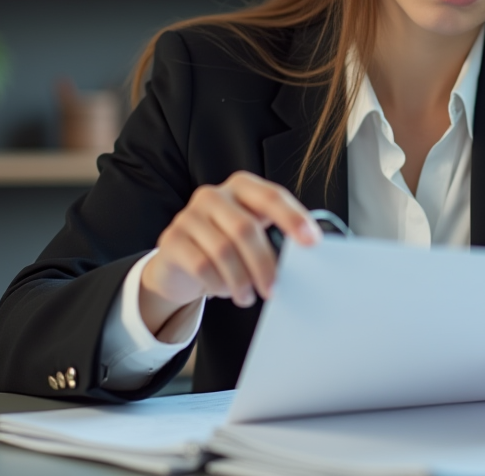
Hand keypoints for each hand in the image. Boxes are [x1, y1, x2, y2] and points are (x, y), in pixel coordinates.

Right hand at [138, 171, 320, 334]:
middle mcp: (213, 195)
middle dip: (264, 264)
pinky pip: (201, 266)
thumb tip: (307, 254)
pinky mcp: (171, 239)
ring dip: (241, 281)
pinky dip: (218, 284)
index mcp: (240, 187)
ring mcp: (189, 215)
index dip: (293, 218)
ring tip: (248, 296)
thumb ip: (274, 235)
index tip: (312, 241)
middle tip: (274, 290)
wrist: (179, 263)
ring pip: (224, 251)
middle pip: (246, 228)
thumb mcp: (250, 234)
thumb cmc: (225, 245)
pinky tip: (224, 290)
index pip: (271, 196)